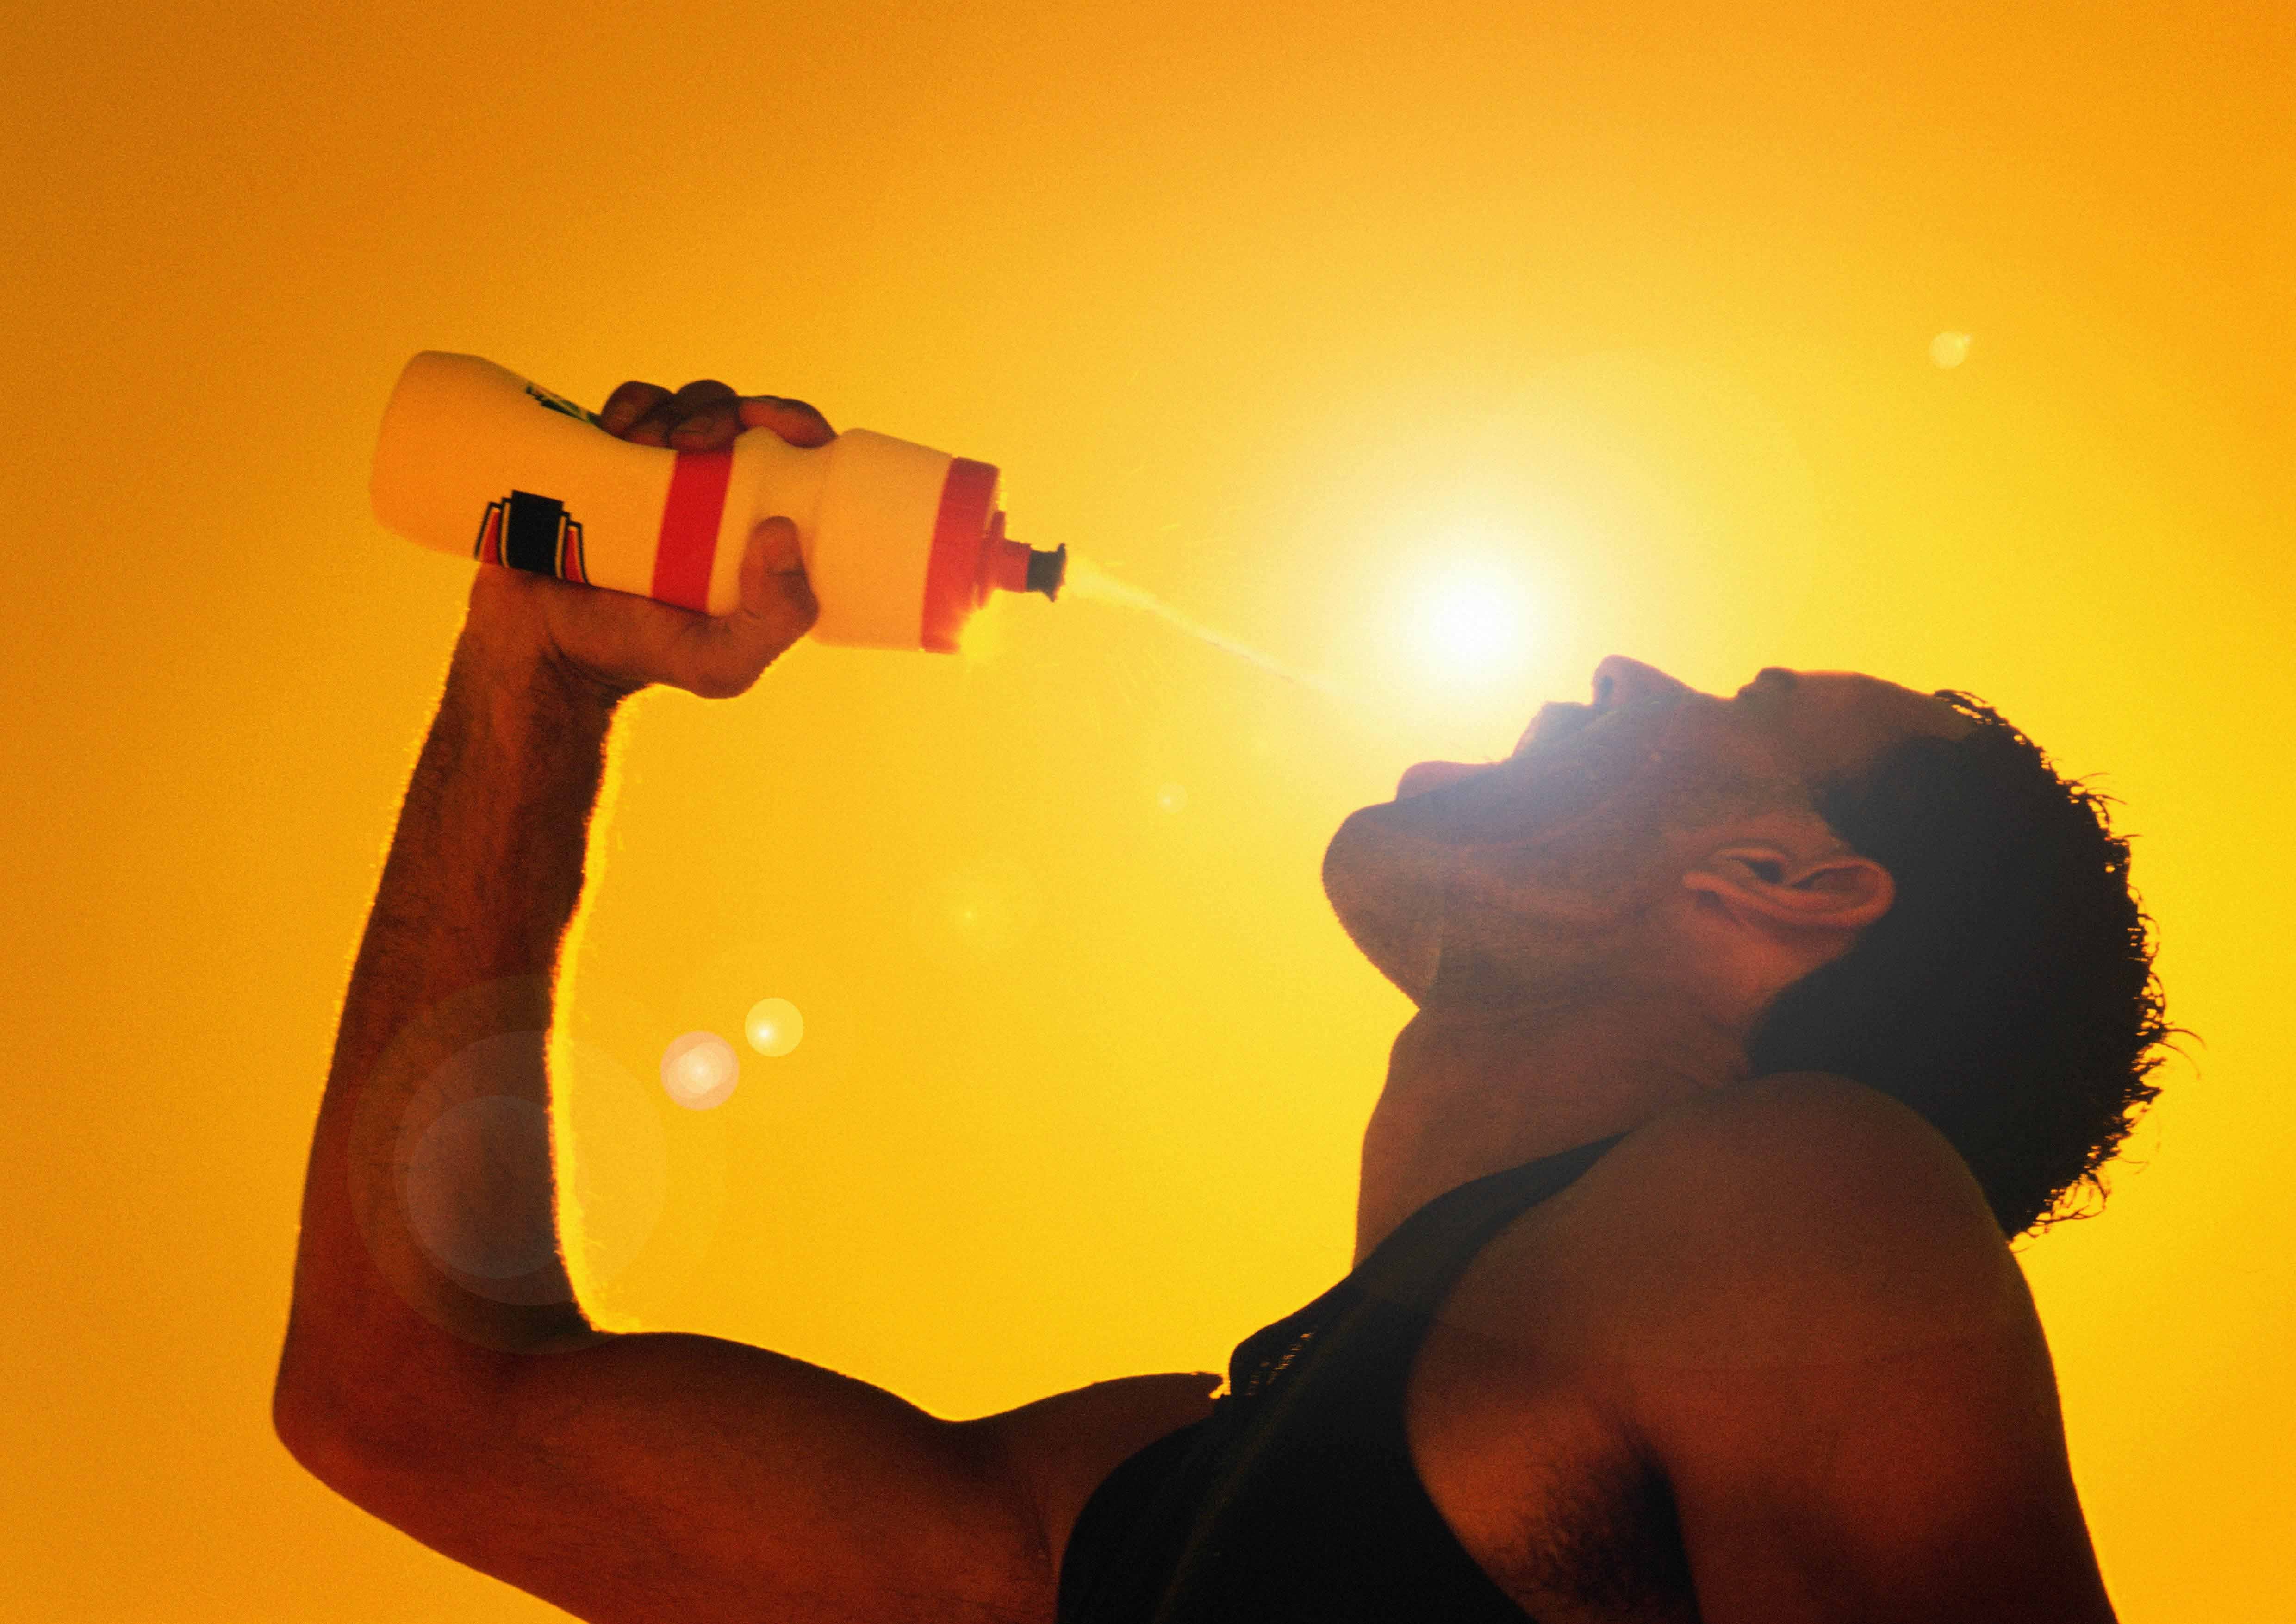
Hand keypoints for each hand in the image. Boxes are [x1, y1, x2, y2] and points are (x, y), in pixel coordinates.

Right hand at [463, 378, 837, 702]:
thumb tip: (783, 532)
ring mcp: (669, 474)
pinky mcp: (616, 457)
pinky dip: (633, 403)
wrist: (543, 643)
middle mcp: (725, 496)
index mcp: (762, 535)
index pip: (803, 460)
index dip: (797, 422)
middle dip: (724, 412)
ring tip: (640, 448)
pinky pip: (637, 405)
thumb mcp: (720, 662)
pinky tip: (617, 431)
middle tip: (691, 441)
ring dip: (675, 409)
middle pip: (747, 419)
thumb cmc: (639, 655)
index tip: (767, 420)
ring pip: (693, 404)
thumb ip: (773, 619)